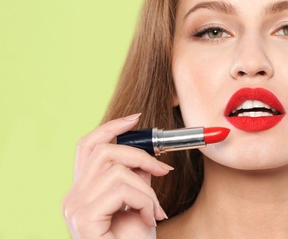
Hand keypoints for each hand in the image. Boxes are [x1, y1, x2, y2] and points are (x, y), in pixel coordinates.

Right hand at [61, 114, 171, 237]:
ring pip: (117, 170)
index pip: (89, 146)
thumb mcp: (139, 202)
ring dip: (147, 188)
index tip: (137, 119)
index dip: (112, 128)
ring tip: (155, 210)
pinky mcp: (84, 218)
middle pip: (103, 151)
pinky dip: (145, 200)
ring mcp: (74, 208)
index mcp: (83, 190)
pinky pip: (122, 189)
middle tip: (163, 170)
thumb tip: (147, 157)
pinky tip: (150, 219)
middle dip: (140, 154)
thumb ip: (137, 178)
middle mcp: (72, 197)